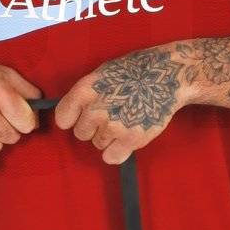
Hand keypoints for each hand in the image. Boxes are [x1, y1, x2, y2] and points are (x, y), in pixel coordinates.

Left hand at [52, 49, 184, 163]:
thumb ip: (85, 96)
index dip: (73, 118)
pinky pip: (111, 157)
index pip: (63, 117)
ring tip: (126, 119)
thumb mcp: (102, 74)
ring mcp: (113, 126)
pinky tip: (127, 137)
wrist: (166, 75)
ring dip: (109, 137)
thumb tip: (73, 115)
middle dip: (93, 127)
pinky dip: (118, 151)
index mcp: (85, 90)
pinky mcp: (131, 140)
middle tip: (112, 115)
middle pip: (81, 133)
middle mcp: (96, 110)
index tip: (82, 116)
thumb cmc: (134, 72)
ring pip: (98, 144)